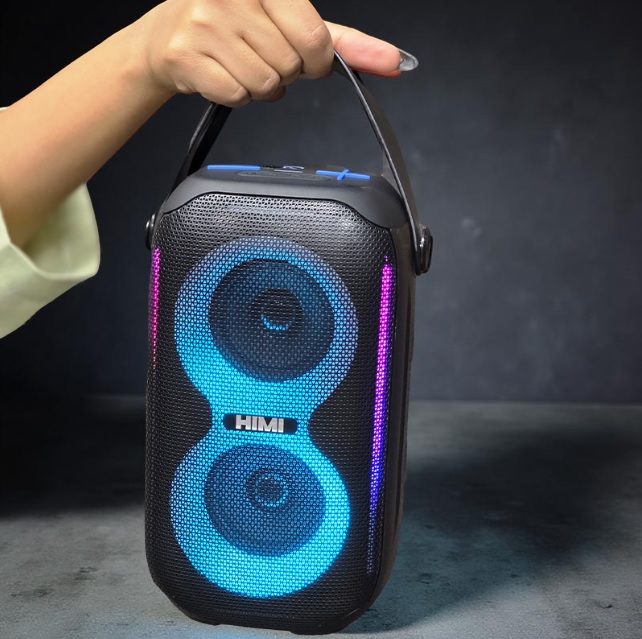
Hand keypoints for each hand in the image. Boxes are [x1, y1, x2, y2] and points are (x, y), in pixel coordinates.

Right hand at [133, 0, 408, 106]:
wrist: (165, 38)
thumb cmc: (233, 25)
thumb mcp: (290, 22)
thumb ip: (344, 43)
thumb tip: (395, 62)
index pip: (315, 40)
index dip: (313, 61)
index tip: (299, 53)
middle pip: (291, 67)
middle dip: (284, 72)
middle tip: (258, 52)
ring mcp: (205, 23)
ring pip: (265, 86)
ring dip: (261, 87)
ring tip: (238, 62)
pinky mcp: (186, 55)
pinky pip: (237, 97)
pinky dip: (236, 96)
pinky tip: (222, 73)